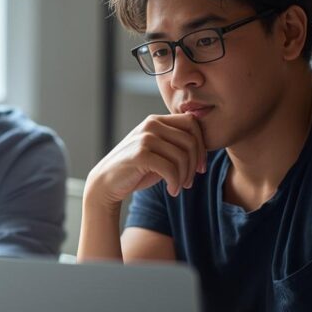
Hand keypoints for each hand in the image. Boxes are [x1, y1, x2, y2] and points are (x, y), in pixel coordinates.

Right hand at [85, 113, 206, 206]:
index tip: (200, 166)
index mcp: (156, 120)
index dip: (201, 146)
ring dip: (185, 177)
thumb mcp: (158, 152)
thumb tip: (205, 146)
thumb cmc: (136, 170)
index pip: (192, 123)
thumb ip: (175, 144)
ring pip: (182, 156)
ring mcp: (145, 138)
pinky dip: (175, 183)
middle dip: (194, 165)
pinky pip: (171, 168)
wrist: (106, 182)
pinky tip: (171, 191)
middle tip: (189, 182)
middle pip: (190, 141)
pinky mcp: (140, 154)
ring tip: (178, 187)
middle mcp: (151, 124)